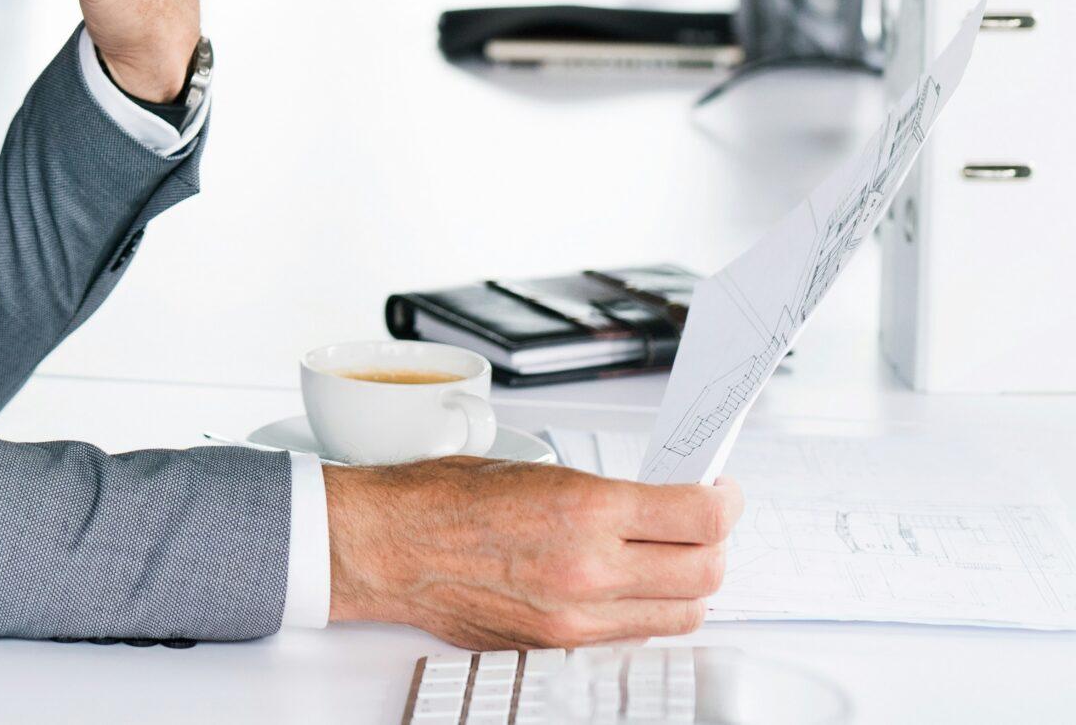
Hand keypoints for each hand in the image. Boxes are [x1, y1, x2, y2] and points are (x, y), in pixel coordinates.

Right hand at [325, 457, 743, 647]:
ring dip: (689, 584)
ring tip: (669, 556)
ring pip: (683, 614)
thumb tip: (657, 505)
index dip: (725, 501)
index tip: (720, 491)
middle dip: (716, 543)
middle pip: (707, 572)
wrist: (388, 547)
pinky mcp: (561, 643)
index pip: (702, 517)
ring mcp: (578, 616)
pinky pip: (636, 634)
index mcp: (585, 510)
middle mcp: (589, 569)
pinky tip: (630, 584)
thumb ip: (607, 495)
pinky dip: (648, 610)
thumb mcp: (535, 468)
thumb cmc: (440, 498)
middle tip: (703, 521)